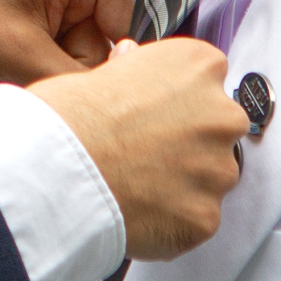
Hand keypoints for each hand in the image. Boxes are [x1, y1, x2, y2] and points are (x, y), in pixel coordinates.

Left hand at [0, 0, 134, 88]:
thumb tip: (122, 111)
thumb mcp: (19, 55)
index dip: (99, 71)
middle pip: (94, 52)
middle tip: (8, 76)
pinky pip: (38, 65)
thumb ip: (81, 84)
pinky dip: (9, 78)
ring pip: (62, 67)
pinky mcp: (22, 19)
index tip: (62, 86)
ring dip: (25, 83)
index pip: (127, 30)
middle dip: (49, 77)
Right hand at [30, 37, 245, 260]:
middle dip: (190, 141)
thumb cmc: (70, 116)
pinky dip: (173, 220)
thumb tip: (130, 61)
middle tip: (144, 152)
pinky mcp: (206, 216)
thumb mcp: (99, 70)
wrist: (59, 173)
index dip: (176, 96)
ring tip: (135, 186)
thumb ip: (132, 70)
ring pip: (210, 178)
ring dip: (184, 182)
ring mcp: (218, 169)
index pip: (205, 76)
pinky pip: (196, 219)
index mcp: (198, 66)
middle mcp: (221, 114)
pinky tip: (138, 213)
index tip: (152, 110)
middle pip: (218, 128)